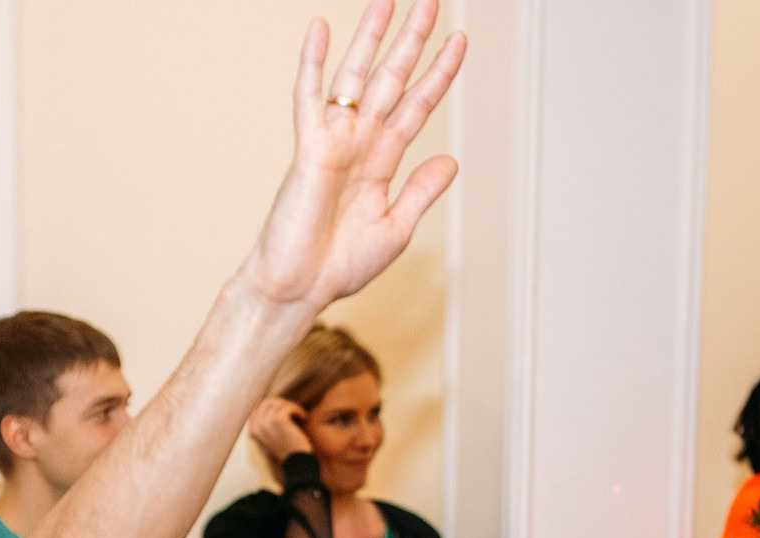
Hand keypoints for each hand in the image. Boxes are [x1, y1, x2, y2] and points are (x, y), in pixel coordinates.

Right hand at [243, 0, 466, 314]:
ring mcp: (333, 141)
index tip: (459, 41)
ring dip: (372, 38)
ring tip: (388, 0)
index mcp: (381, 161)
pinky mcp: (309, 148)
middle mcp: (359, 143)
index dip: (438, 73)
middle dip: (412, 40)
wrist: (300, 288)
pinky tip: (320, 30)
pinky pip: (310, 98)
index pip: (416, 105)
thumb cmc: (337, 266)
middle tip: (432, 1)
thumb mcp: (395, 227)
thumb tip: (450, 161)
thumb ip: (420, 191)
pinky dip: (313, 64)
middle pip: (391, 79)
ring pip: (357, 78)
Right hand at [248, 397, 314, 463]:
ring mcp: (266, 422)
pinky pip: (288, 407)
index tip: (284, 410)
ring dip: (292, 407)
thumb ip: (267, 421)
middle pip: (267, 402)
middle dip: (282, 404)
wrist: (297, 462)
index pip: (258, 407)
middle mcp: (256, 425)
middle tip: (293, 411)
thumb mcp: (272, 435)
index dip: (272, 405)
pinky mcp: (278, 420)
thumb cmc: (288, 449)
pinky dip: (298, 409)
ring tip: (300, 415)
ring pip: (279, 403)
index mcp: (253, 430)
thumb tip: (272, 402)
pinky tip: (303, 416)